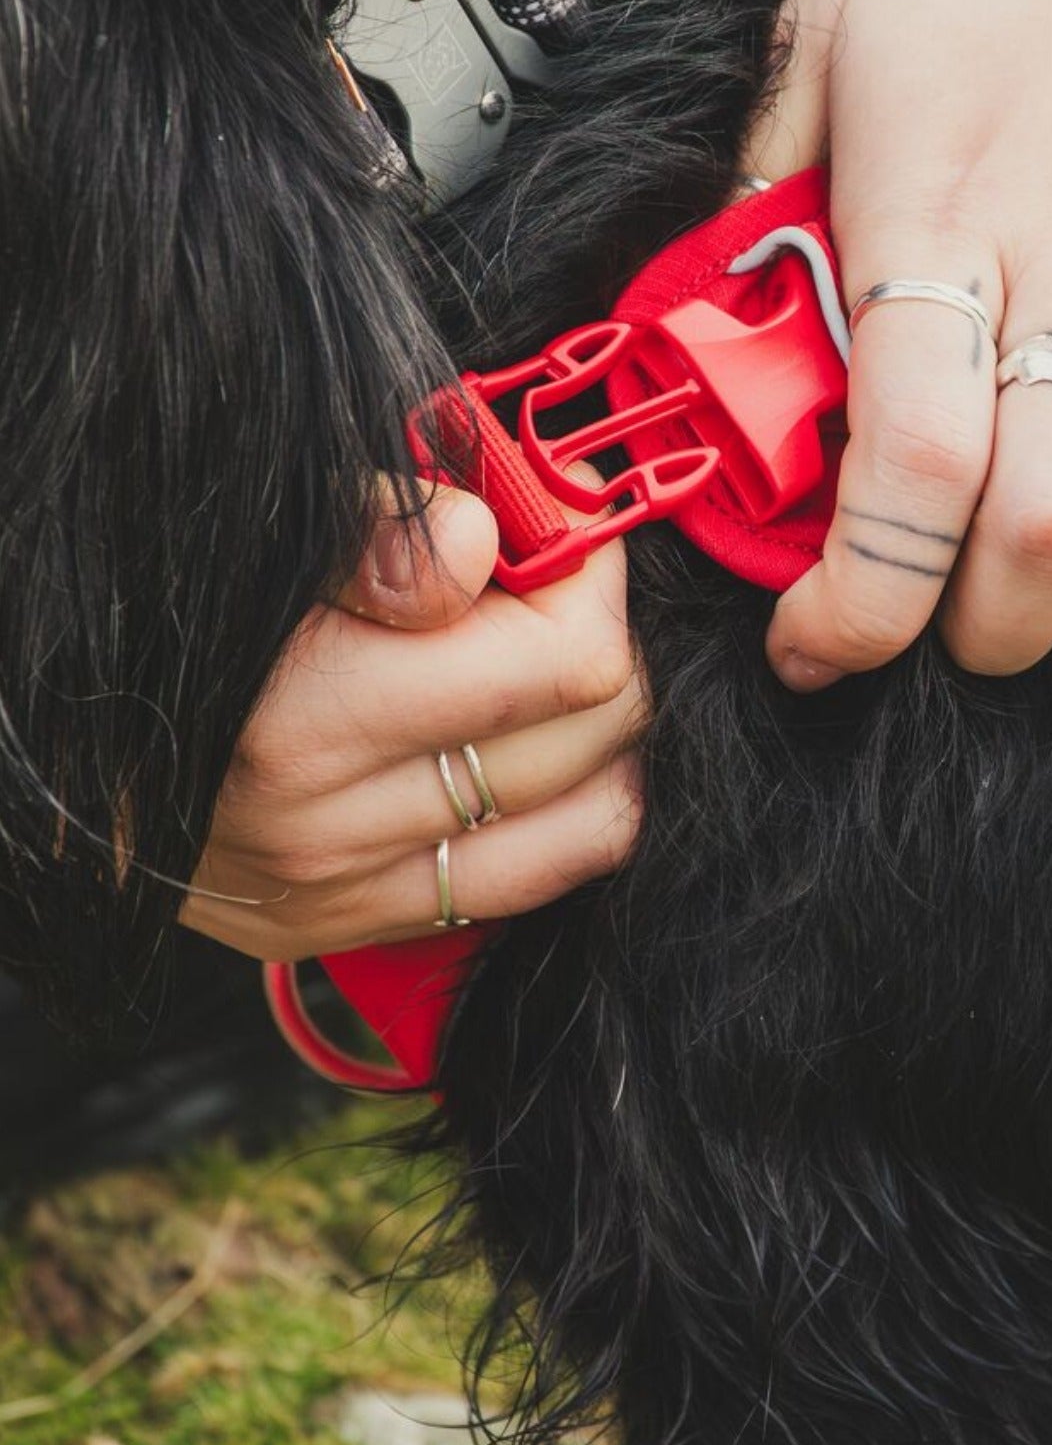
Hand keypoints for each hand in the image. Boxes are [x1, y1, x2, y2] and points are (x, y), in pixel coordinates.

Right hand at [184, 479, 644, 961]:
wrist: (21, 741)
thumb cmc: (143, 603)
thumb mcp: (237, 533)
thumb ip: (369, 531)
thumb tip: (481, 543)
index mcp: (304, 719)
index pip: (567, 660)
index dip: (589, 567)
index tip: (561, 513)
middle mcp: (329, 832)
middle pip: (594, 736)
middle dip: (601, 638)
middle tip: (558, 579)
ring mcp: (340, 896)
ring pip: (587, 823)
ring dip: (599, 732)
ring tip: (548, 661)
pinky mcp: (338, 932)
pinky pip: (523, 882)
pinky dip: (560, 809)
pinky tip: (523, 744)